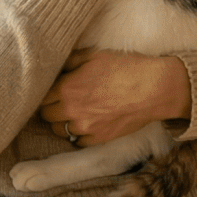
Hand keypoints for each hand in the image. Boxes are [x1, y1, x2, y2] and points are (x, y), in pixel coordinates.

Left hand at [39, 49, 191, 146]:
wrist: (154, 88)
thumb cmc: (126, 67)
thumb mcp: (95, 55)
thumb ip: (71, 60)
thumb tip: (57, 64)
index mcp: (67, 88)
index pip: (41, 97)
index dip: (46, 93)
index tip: (52, 90)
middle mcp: (71, 110)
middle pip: (47, 116)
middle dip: (51, 108)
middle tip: (61, 101)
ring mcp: (85, 127)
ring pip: (60, 131)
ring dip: (63, 122)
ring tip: (73, 113)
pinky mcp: (99, 139)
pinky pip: (78, 142)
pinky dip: (79, 134)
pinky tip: (86, 124)